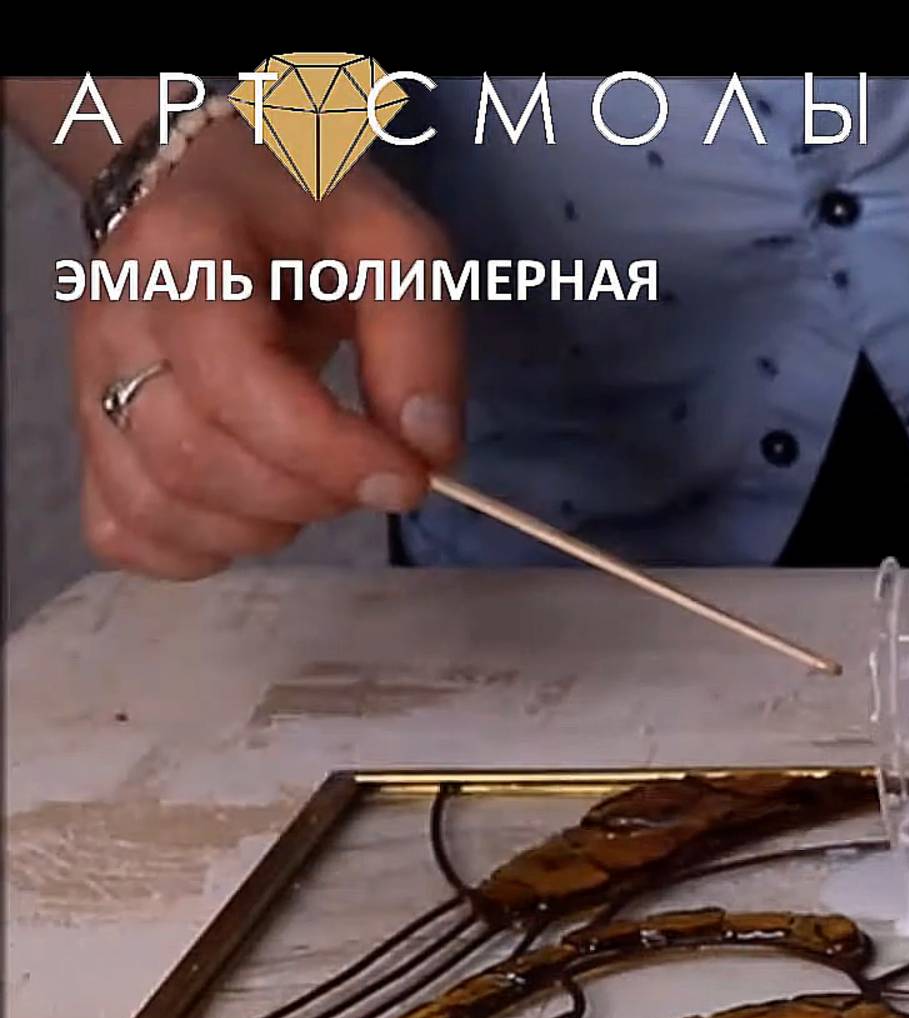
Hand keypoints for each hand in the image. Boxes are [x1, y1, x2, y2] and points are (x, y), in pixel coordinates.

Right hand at [70, 122, 459, 578]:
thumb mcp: (390, 242)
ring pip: (155, 507)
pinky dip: (201, 548)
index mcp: (181, 256)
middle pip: (191, 458)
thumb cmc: (304, 212)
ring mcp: (87, 385)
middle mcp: (112, 325)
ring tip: (322, 482)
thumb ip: (421, 340)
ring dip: (262, 526)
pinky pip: (124, 531)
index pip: (234, 383)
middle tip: (375, 472)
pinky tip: (259, 510)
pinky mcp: (91, 436)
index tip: (409, 476)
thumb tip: (429, 450)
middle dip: (308, 494)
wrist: (211, 186)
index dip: (327, 450)